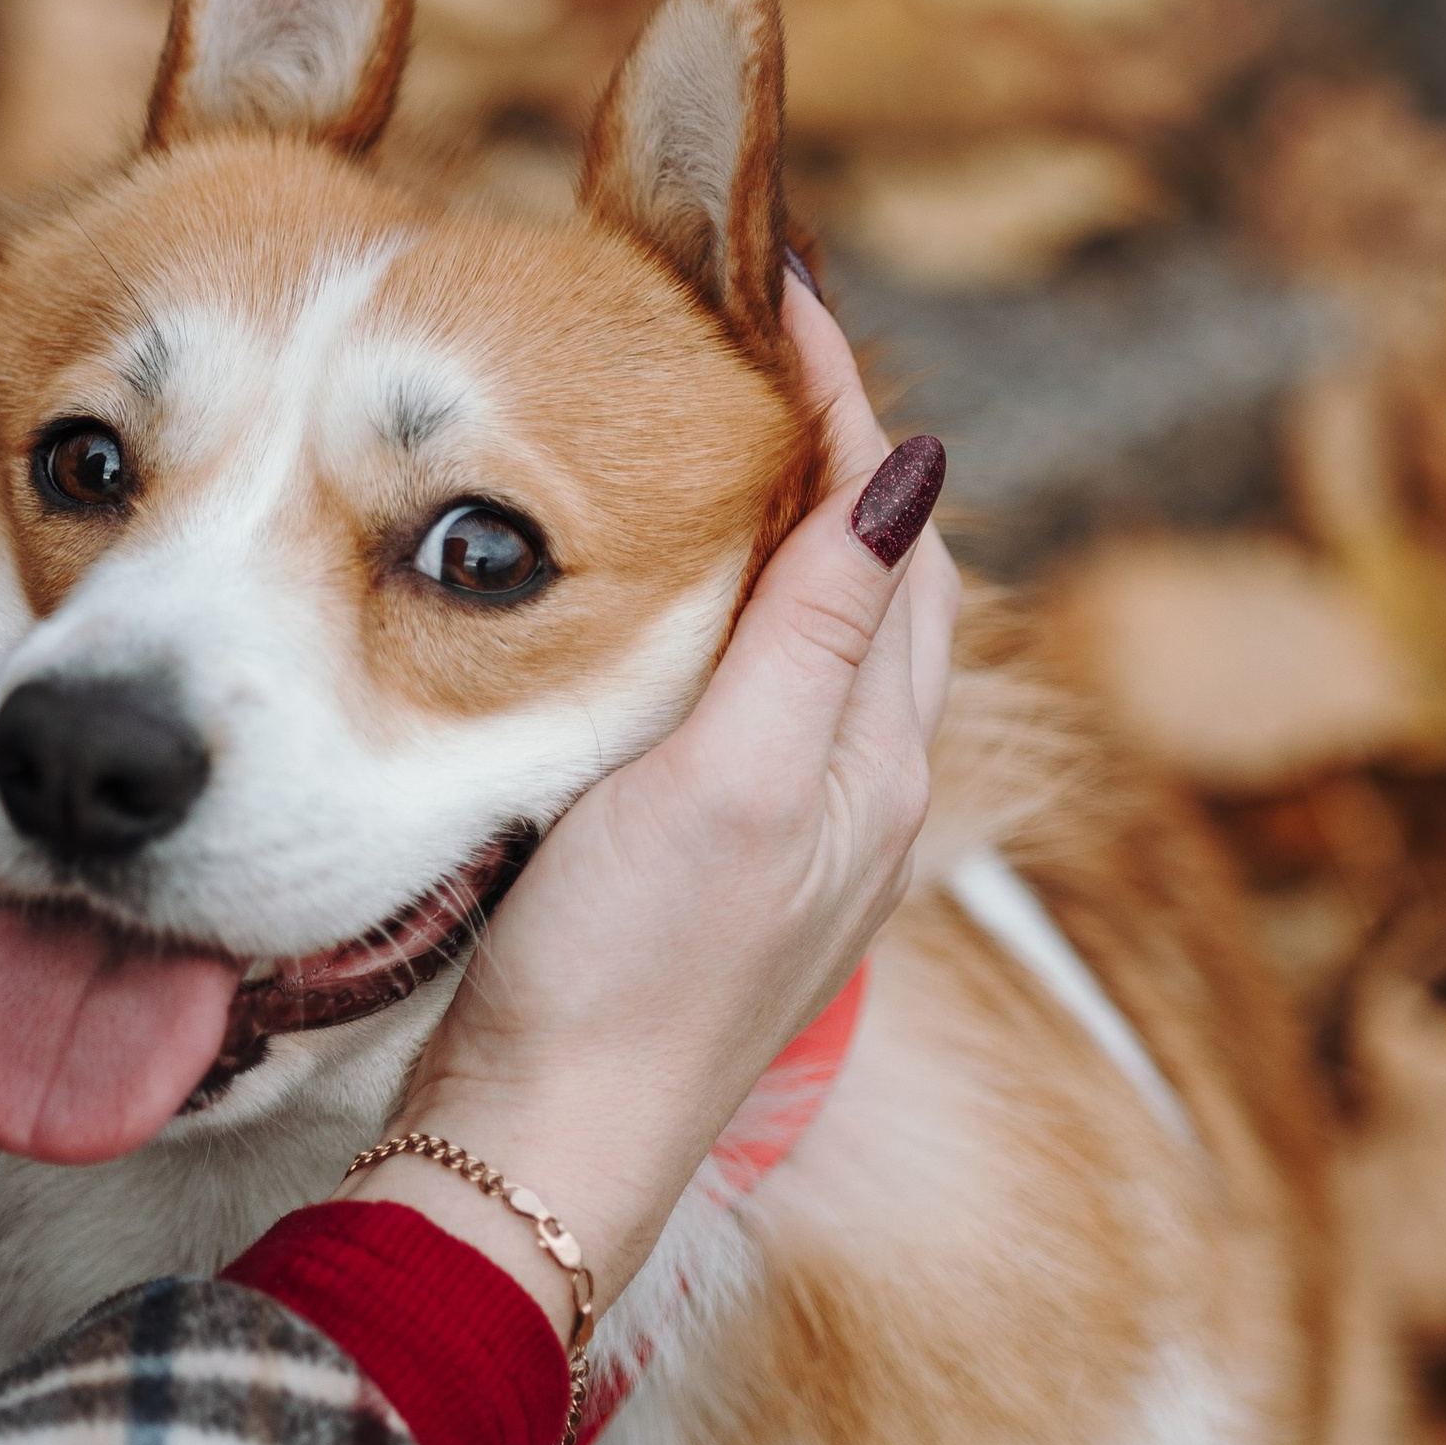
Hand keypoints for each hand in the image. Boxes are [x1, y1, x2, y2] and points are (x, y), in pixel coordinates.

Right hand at [353, 282, 953, 1326]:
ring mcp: (788, 839)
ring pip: (818, 640)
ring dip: (780, 529)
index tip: (772, 289)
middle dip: (826, 451)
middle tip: (739, 341)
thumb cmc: (624, 980)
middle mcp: (854, 794)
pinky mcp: (713, 873)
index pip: (893, 530)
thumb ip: (818, 632)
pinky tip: (661, 605)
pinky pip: (755, 701)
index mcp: (878, 759)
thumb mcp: (729, 783)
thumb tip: (905, 470)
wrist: (540, 1155)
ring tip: (707, 438)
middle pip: (875, 578)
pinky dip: (731, 614)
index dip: (840, 402)